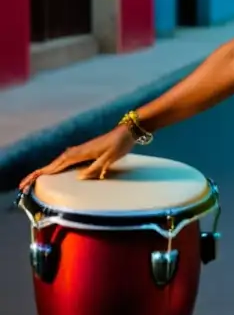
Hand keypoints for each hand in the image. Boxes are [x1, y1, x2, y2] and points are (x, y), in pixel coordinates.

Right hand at [18, 125, 135, 191]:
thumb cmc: (119, 145)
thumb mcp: (109, 158)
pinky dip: (59, 164)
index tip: (32, 180)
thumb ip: (95, 168)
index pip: (59, 164)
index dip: (45, 172)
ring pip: (61, 160)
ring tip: (38, 177)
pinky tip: (58, 167)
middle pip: (56, 162)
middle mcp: (78, 150)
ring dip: (49, 168)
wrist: (128, 131)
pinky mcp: (86, 150)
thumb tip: (78, 178)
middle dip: (41, 172)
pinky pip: (68, 158)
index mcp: (81, 153)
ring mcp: (82, 149)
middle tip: (25, 183)